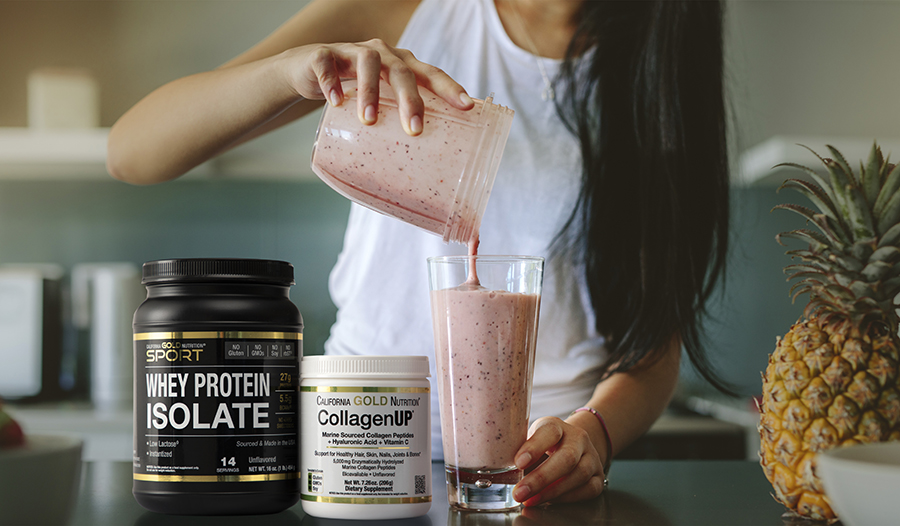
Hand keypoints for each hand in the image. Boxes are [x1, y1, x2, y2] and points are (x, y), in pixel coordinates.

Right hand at [280, 39, 473, 134]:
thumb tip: (418, 174)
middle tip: (414, 129)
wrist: (308, 69)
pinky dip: (332, 82)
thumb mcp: (380, 102)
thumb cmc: (355, 90)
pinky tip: (336, 101)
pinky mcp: (323, 55)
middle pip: (402, 71)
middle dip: (410, 99)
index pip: (430, 73)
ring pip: (367, 64)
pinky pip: (327, 65)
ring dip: (370, 91)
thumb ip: (396, 123)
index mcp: (401, 65)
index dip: (449, 87)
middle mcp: (382, 54)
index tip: (466, 106)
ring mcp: (352, 51)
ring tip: (369, 120)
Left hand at [512, 416, 606, 505]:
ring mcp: (591, 456)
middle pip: (567, 457)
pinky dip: (568, 498)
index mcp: (557, 425)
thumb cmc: (545, 444)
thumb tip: (499, 473)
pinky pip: (589, 489)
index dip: (534, 447)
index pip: (549, 432)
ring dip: (553, 492)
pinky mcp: (598, 475)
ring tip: (531, 500)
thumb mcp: (531, 439)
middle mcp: (578, 438)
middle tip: (520, 492)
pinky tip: (550, 501)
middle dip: (542, 478)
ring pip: (579, 474)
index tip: (518, 462)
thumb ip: (519, 451)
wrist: (574, 444)